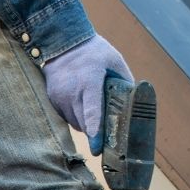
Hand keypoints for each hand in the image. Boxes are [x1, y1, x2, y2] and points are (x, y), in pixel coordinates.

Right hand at [42, 33, 132, 154]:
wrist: (63, 41)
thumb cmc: (94, 51)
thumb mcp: (114, 60)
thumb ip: (125, 80)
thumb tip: (137, 100)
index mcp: (89, 81)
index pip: (92, 111)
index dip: (95, 131)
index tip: (97, 148)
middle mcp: (71, 91)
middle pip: (85, 124)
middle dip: (96, 131)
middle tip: (107, 135)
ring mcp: (59, 96)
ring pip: (75, 123)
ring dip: (86, 124)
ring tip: (94, 111)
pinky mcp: (52, 99)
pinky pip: (66, 117)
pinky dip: (75, 116)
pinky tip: (81, 105)